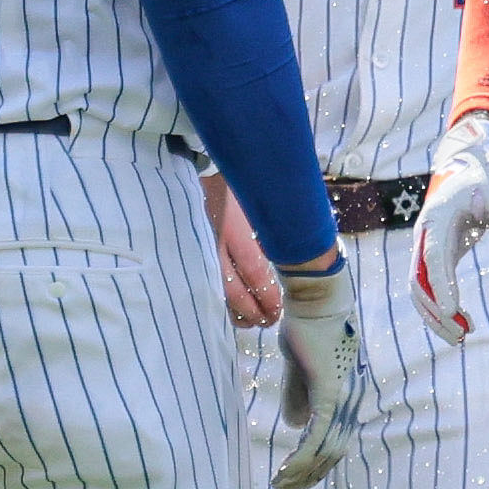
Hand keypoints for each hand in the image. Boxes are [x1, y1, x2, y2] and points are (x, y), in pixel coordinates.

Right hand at [204, 172, 284, 329]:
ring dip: (234, 311)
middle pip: (234, 290)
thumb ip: (271, 230)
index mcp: (235, 229)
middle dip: (252, 312)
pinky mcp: (188, 249)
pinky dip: (217, 299)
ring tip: (250, 322)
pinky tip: (228, 307)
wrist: (200, 166)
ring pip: (215, 291)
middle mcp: (214, 242)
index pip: (255, 273)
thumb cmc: (235, 184)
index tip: (277, 310)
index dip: (267, 297)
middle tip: (267, 322)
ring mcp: (198, 247)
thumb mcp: (257, 203)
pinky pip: (203, 281)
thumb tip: (299, 254)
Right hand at [271, 250, 362, 488]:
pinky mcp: (330, 393)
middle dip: (308, 477)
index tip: (296, 479)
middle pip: (334, 454)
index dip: (317, 465)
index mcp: (347, 398)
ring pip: (325, 450)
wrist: (318, 299)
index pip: (337, 443)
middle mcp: (351, 403)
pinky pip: (316, 435)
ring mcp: (343, 399)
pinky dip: (301, 457)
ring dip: (301, 472)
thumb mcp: (300, 369)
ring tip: (280, 485)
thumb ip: (298, 396)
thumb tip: (295, 427)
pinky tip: (286, 470)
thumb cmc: (309, 326)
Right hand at [408, 112, 488, 338]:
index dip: (440, 284)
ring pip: (420, 288)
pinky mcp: (437, 254)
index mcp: (438, 216)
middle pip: (418, 280)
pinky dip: (441, 307)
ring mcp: (427, 245)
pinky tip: (462, 322)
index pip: (434, 256)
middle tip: (462, 335)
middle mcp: (425, 234)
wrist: (473, 163)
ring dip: (435, 315)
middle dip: (435, 311)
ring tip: (462, 337)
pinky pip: (430, 286)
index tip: (452, 309)